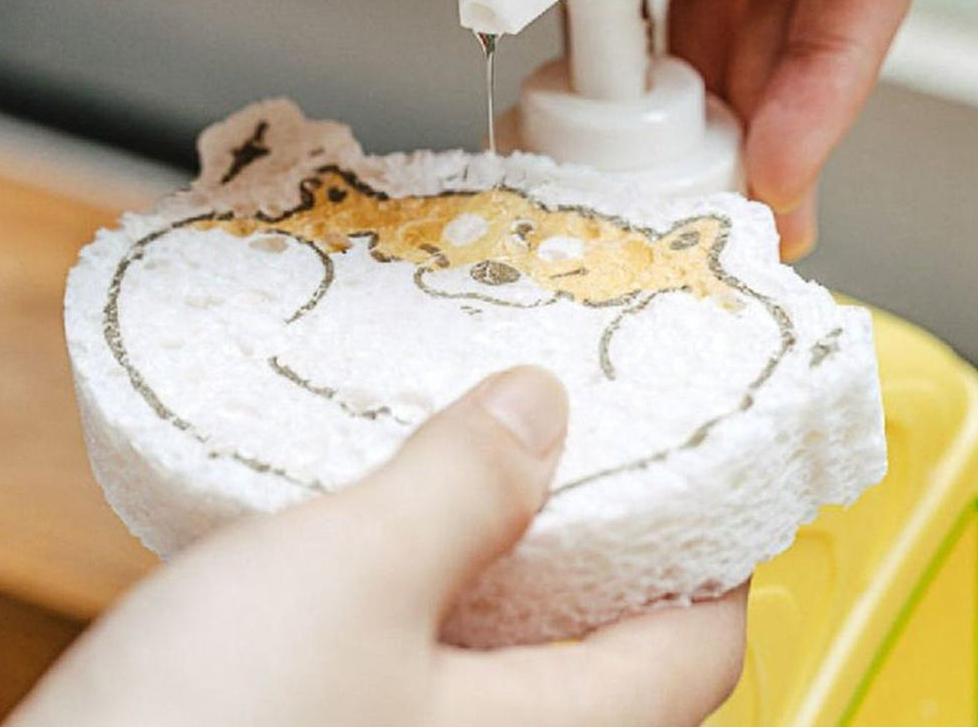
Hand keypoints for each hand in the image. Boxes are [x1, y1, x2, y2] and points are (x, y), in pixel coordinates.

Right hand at [7, 367, 746, 726]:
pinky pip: (432, 659)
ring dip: (508, 551)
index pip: (697, 653)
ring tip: (487, 454)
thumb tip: (543, 408)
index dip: (716, 554)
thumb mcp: (351, 574)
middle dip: (604, 537)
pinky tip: (393, 525)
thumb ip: (463, 488)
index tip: (702, 462)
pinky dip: (434, 585)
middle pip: (607, 651)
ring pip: (512, 652)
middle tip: (583, 435)